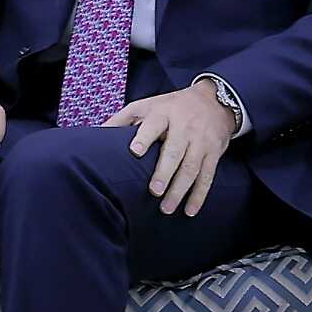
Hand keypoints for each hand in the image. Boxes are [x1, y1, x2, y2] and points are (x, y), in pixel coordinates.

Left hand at [104, 84, 234, 216]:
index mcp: (163, 114)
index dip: (144, 137)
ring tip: (166, 208)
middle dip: (165, 172)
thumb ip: (123, 119)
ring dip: (180, 190)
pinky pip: (207, 176)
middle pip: (174, 150)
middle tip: (154, 191)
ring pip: (191, 167)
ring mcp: (201, 141)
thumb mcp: (147, 105)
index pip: (153, 124)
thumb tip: (97, 133)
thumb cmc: (172, 107)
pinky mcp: (213, 154)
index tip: (134, 150)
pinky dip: (199, 195)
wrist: (214, 101)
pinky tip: (190, 210)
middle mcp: (184, 127)